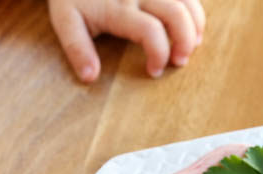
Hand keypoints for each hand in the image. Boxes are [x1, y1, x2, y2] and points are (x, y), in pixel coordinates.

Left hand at [48, 0, 205, 81]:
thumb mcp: (66, 20)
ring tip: (192, 44)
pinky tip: (191, 24)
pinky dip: (194, 8)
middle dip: (185, 41)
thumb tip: (90, 77)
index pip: (150, 32)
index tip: (153, 71)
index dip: (158, 55)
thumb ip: (77, 49)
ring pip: (187, 0)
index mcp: (118, 8)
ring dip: (196, 24)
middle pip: (176, 14)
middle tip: (180, 61)